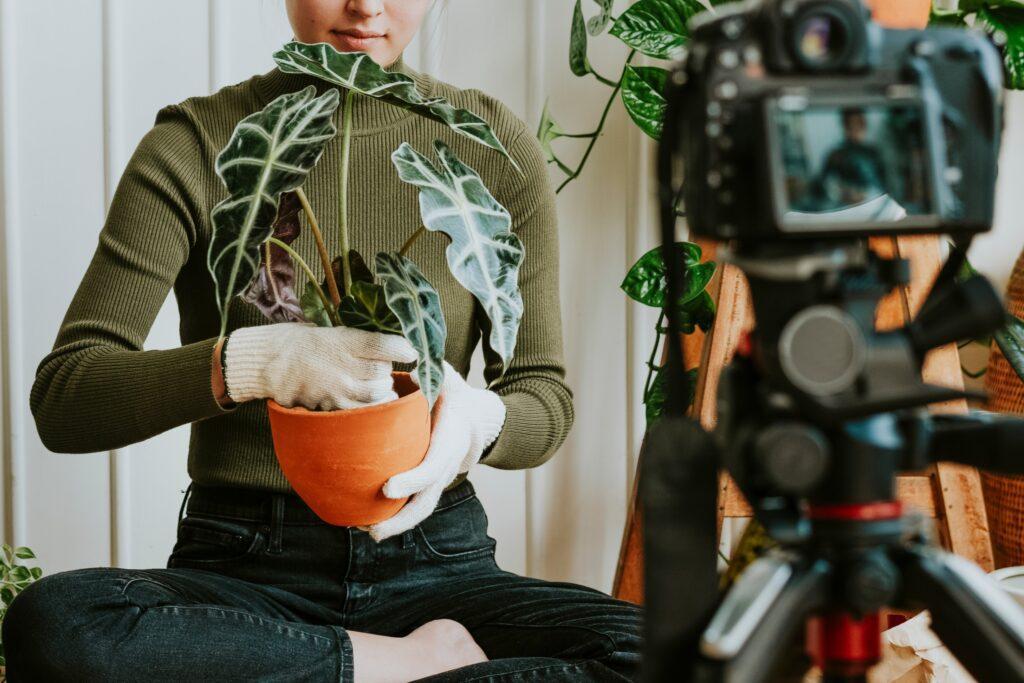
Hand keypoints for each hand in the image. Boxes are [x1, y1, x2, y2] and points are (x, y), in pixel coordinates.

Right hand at [223, 322, 416, 410]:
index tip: (412, 351)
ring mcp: (337, 389)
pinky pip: (363, 410)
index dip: (402, 348)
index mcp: (341, 340)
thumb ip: (358, 339)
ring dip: (382, 387)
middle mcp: (341, 365)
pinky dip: (373, 405)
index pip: (381, 345)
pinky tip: (372, 400)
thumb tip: (393, 344)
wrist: (269, 363)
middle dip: (386, 369)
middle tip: (380, 366)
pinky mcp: (332, 406)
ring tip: (374, 382)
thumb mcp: (330, 329)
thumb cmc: (302, 342)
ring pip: (377, 392)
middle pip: (382, 371)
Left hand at [364, 361, 506, 540]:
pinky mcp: (429, 484)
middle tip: (374, 528)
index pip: (432, 466)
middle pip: (427, 500)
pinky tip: (369, 524)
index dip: (412, 480)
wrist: (476, 417)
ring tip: (368, 532)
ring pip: (421, 509)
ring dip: (396, 525)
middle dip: (401, 518)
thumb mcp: (449, 380)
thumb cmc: (455, 396)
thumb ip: (435, 374)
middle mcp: (447, 466)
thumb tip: (412, 369)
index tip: (387, 488)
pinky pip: (415, 506)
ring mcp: (439, 479)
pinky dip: (395, 519)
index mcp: (450, 441)